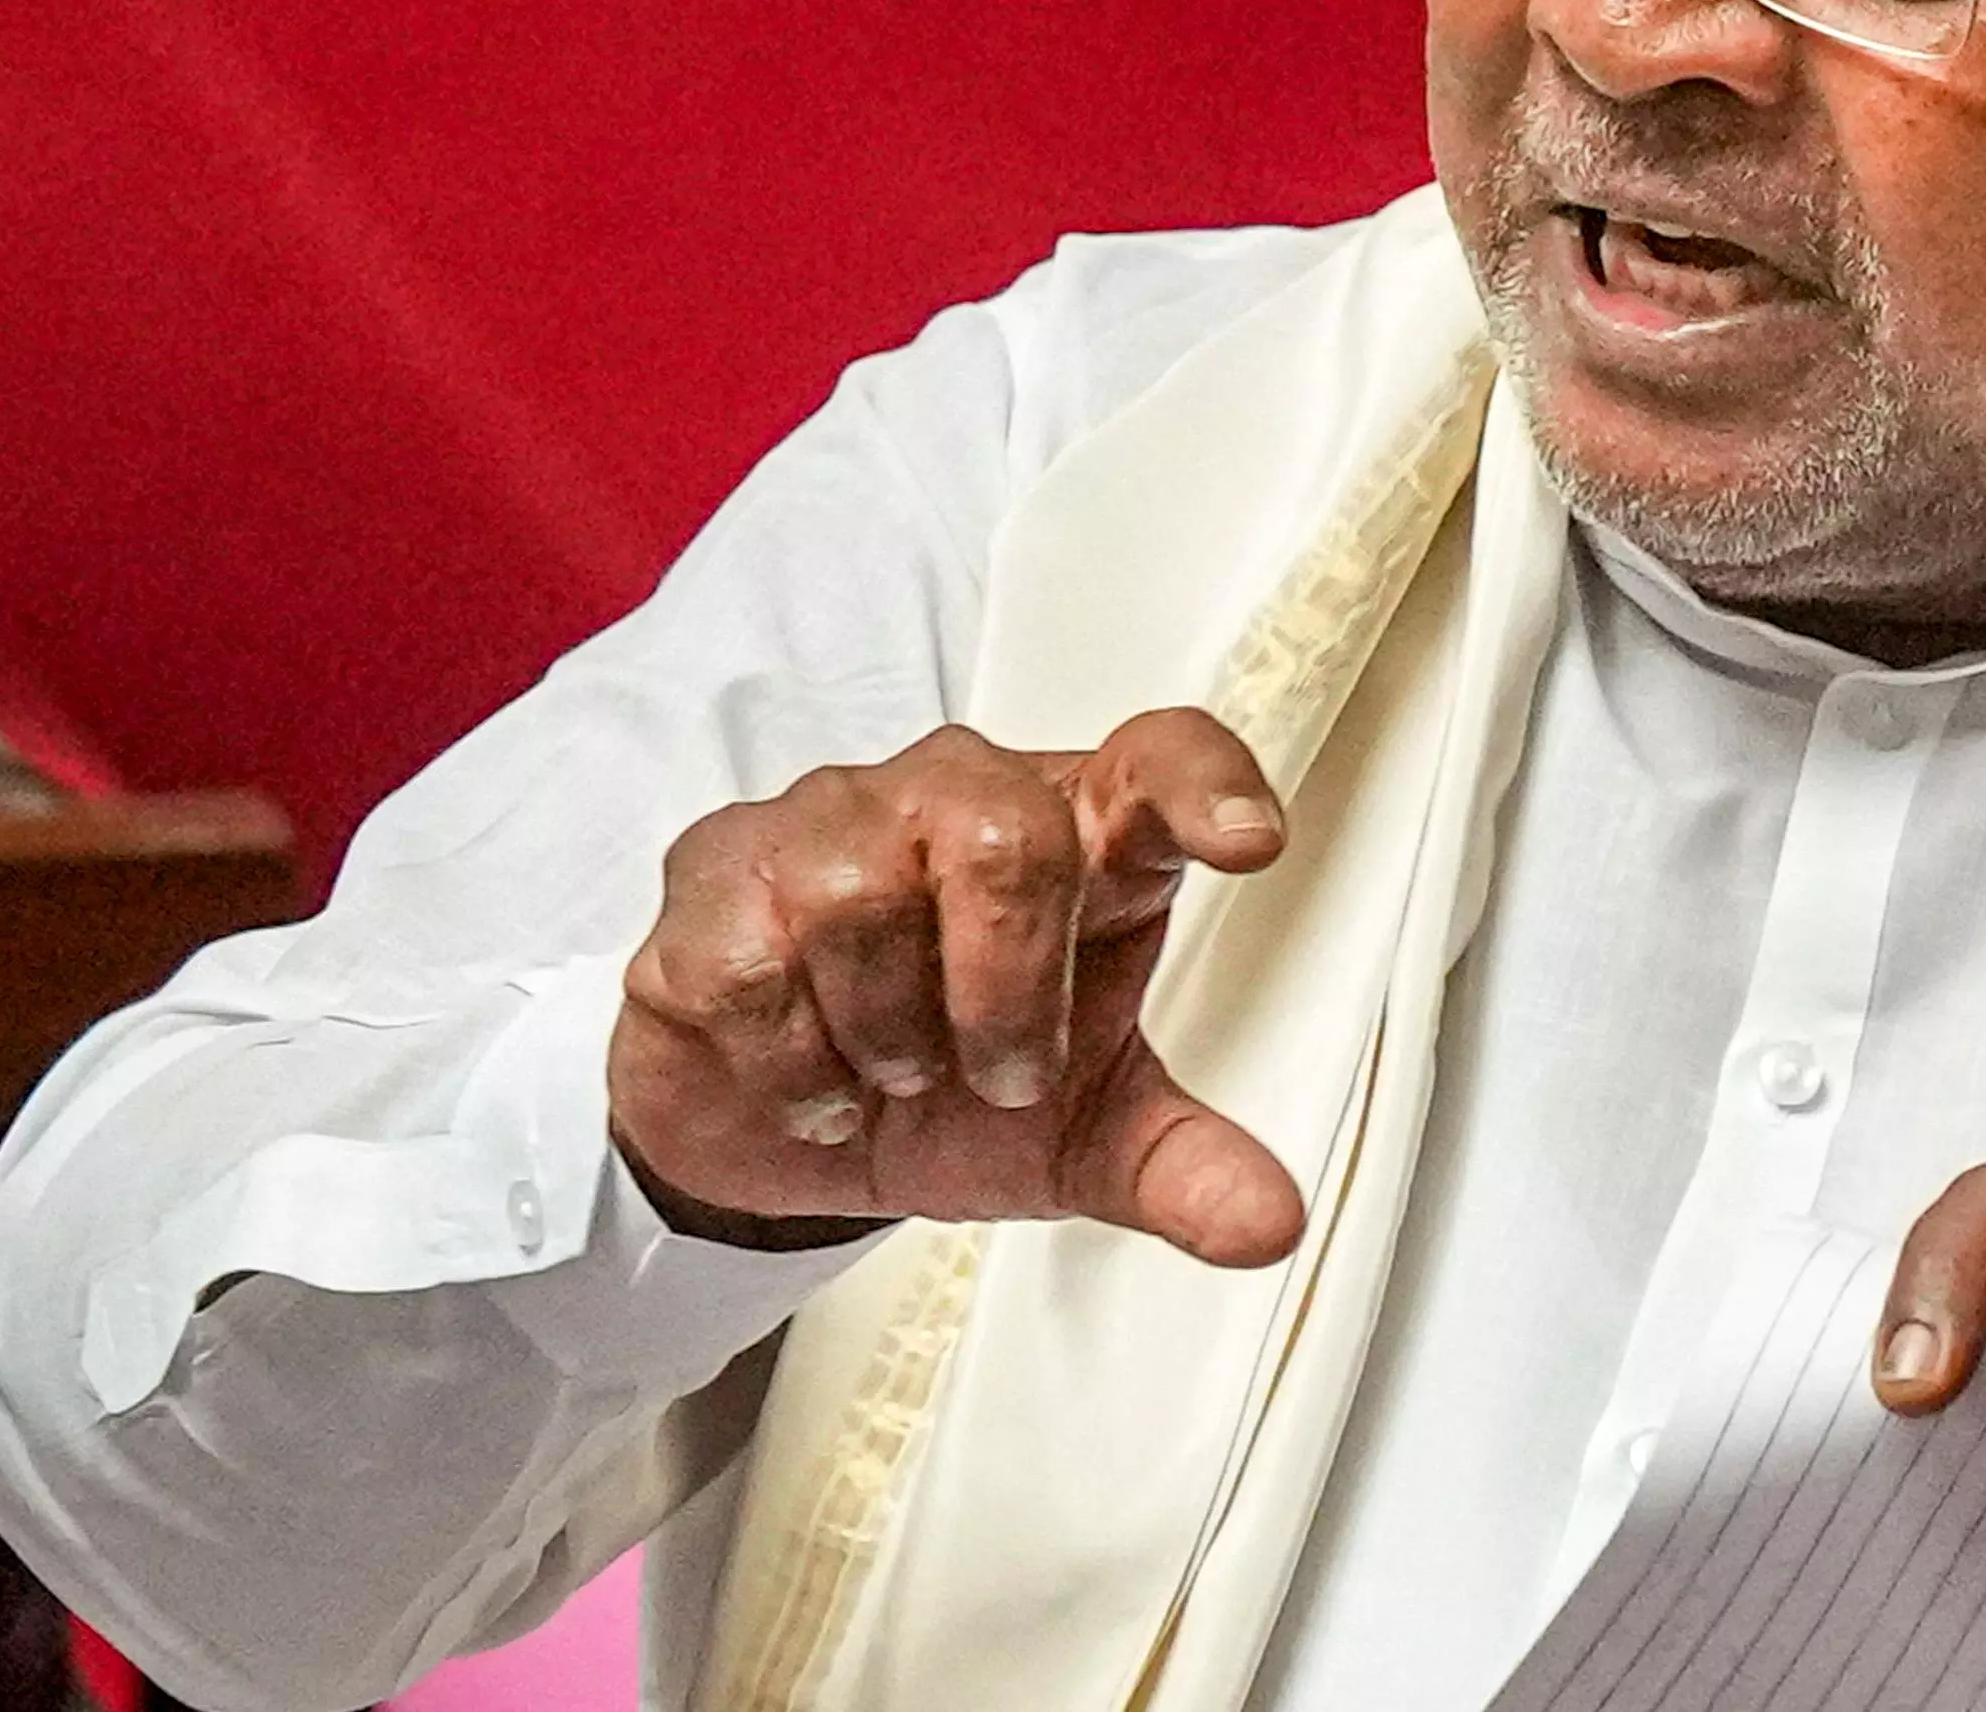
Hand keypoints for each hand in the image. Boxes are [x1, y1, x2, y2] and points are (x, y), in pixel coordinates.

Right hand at [609, 709, 1303, 1264]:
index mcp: (1078, 835)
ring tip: (896, 1074)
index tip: (1249, 844)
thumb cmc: (953, 1087)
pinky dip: (793, 1064)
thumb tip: (1269, 1225)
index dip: (1203, 785)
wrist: (783, 1130)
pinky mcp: (716, 872)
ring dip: (887, 1032)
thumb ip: (1180, 1166)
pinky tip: (814, 1088)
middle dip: (1005, 989)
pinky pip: (754, 963)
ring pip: (860, 896)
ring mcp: (828, 818)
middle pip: (1005, 834)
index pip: (1156, 760)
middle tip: (999, 1076)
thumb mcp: (1081, 1136)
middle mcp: (957, 793)